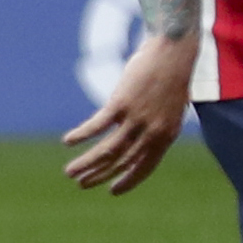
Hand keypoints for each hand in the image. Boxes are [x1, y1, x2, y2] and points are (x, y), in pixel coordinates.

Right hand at [61, 31, 197, 193]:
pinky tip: (68, 141)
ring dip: (86, 163)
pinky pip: (97, 126)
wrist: (173, 52)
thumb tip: (138, 139)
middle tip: (81, 184)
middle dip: (99, 175)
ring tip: (69, 172)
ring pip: (108, 150)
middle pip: (122, 161)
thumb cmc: (171, 77)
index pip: (145, 167)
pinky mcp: (122, 103)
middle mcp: (152, 131)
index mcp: (166, 135)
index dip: (128, 181)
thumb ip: (156, 127)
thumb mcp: (170, 108)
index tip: (112, 191)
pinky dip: (81, 135)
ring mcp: (137, 118)